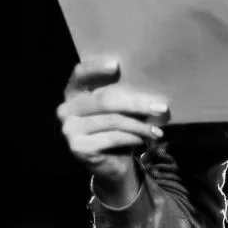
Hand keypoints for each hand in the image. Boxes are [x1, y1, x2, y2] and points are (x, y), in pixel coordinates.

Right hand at [57, 57, 171, 182]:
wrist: (112, 163)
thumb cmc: (117, 128)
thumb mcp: (119, 108)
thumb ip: (122, 93)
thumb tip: (150, 87)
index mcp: (73, 92)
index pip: (80, 74)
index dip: (96, 68)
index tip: (116, 64)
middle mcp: (66, 109)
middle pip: (104, 100)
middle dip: (136, 103)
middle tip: (161, 107)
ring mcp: (69, 129)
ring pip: (112, 120)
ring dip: (140, 125)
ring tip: (157, 129)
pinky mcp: (78, 147)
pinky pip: (112, 138)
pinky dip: (132, 138)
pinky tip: (144, 139)